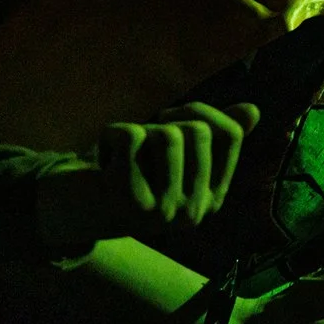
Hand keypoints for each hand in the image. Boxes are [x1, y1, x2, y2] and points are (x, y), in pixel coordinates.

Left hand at [34, 102, 262, 244]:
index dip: (201, 111)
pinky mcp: (125, 199)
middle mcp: (193, 213)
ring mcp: (161, 211)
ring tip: (123, 154)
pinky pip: (131, 135)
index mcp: (212, 201)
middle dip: (165, 121)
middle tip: (141, 144)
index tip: (171, 120)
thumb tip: (252, 110)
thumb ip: (214, 135)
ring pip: (168, 133)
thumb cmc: (128, 175)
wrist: (71, 210)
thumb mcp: (174, 156)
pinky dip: (111, 133)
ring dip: (140, 130)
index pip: (230, 133)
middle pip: (198, 130)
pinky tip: (102, 157)